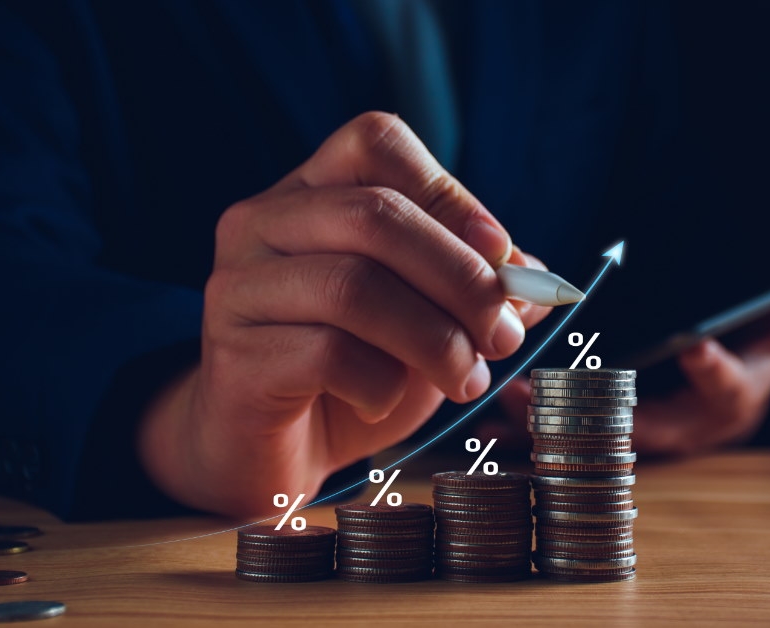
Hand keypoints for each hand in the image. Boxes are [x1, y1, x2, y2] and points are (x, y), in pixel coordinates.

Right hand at [136, 112, 551, 516]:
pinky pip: (327, 355)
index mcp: (309, 191)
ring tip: (467, 380)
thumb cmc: (350, 373)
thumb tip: (536, 278)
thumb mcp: (425, 320)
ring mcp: (238, 286)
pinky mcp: (234, 354)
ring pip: (354, 286)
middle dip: (461, 278)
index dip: (450, 192)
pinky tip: (382, 403)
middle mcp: (261, 222)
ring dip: (435, 339)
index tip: (503, 255)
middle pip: (374, 214)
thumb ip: (475, 289)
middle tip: (505, 336)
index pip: (376, 141)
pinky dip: (381, 385)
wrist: (267, 452)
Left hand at [488, 244, 769, 454]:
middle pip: (640, 421)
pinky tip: (484, 426)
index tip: (695, 346)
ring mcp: (634, 443)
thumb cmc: (747, 366)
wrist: (713, 414)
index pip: (724, 384)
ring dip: (546, 424)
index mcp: (725, 399)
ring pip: (588, 439)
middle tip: (563, 377)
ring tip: (505, 400)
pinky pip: (559, 446)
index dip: (713, 367)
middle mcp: (679, 429)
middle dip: (600, 404)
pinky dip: (524, 440)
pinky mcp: (600, 447)